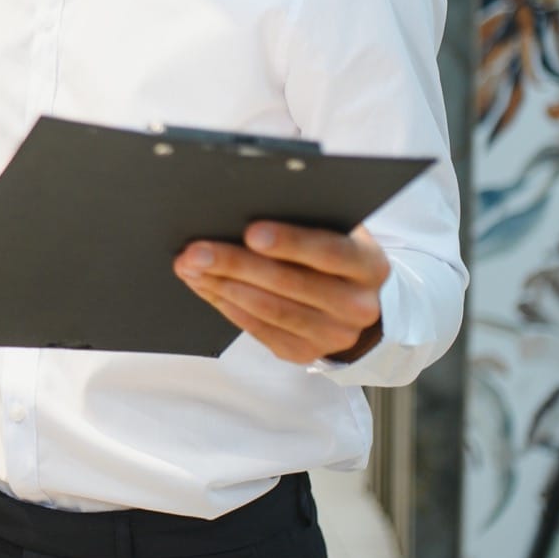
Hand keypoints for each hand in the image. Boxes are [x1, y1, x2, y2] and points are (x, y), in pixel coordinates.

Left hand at [174, 222, 388, 364]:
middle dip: (237, 264)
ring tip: (189, 266)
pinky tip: (203, 285)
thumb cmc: (335, 252)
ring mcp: (333, 335)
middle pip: (290, 284)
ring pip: (270, 310)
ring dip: (222, 286)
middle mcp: (357, 306)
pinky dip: (226, 305)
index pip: (330, 252)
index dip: (291, 242)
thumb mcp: (337, 230)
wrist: (358, 301)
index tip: (251, 232)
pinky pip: (258, 329)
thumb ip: (307, 219)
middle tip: (196, 250)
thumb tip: (247, 204)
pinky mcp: (305, 353)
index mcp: (369, 266)